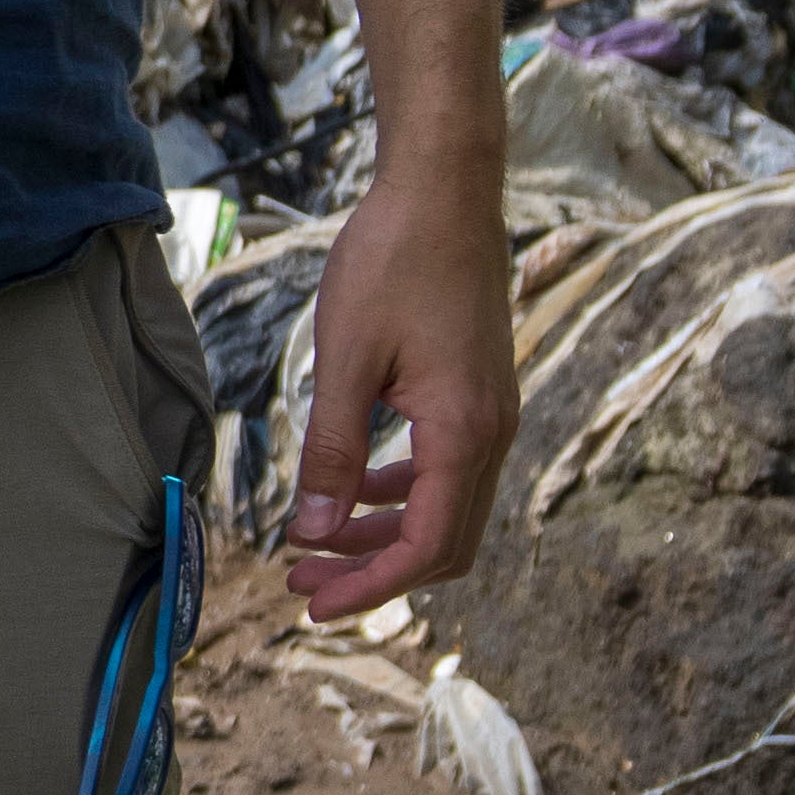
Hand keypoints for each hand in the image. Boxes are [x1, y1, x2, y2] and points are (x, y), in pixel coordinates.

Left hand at [289, 149, 516, 621]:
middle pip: (443, 543)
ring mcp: (492, 414)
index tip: (312, 603)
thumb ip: (332, 451)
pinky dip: (400, 494)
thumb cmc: (392, 261)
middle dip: (373, 572)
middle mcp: (492, 432)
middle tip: (301, 582)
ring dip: (384, 536)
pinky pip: (445, 470)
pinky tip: (351, 491)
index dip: (370, 586)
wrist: (445, 191)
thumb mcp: (345, 359)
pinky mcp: (480, 395)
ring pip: (445, 510)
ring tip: (313, 545)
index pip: (425, 547)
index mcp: (464, 432)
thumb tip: (314, 531)